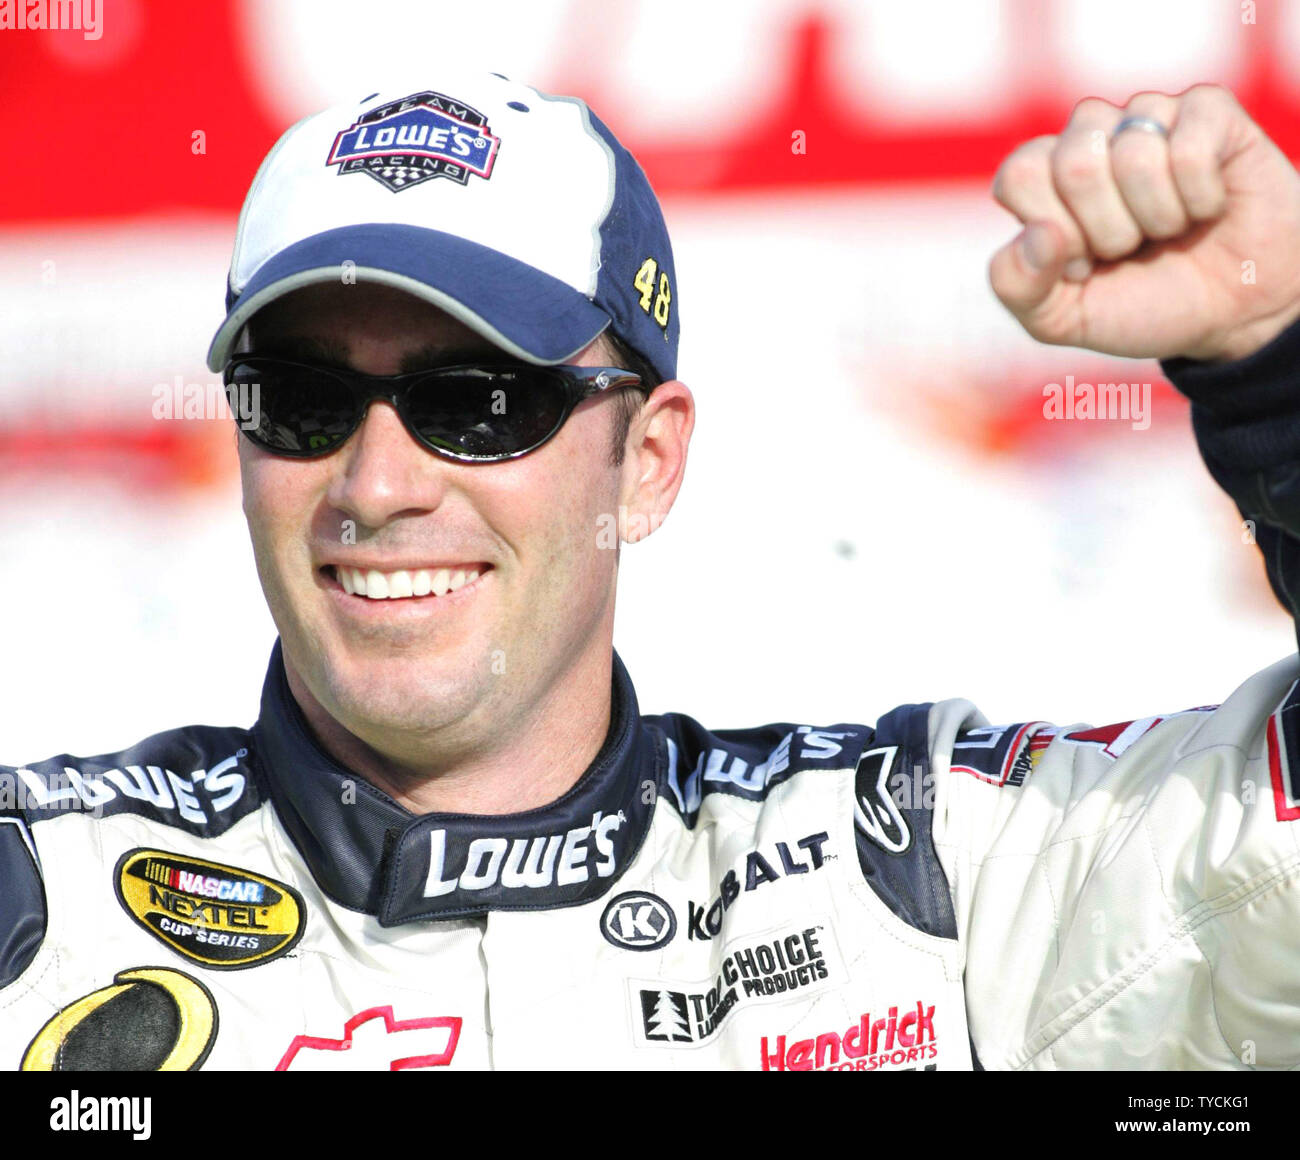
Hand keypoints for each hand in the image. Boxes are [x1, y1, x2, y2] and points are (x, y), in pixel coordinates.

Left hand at [989, 85, 1299, 361]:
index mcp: (1044, 177)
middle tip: (1131, 247)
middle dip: (1108, 231)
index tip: (1081, 263)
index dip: (1054, 233)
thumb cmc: (1141, 306)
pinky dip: (1201, 199)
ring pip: (1134, 154)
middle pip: (1074, 163)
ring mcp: (1149, 117)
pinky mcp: (1208, 111)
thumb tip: (1036, 234)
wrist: (1230, 313)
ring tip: (1171, 229)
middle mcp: (1091, 136)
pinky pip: (1190, 148)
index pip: (1020, 175)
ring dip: (1158, 217)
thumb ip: (1018, 287)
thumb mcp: (1063, 319)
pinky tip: (1208, 208)